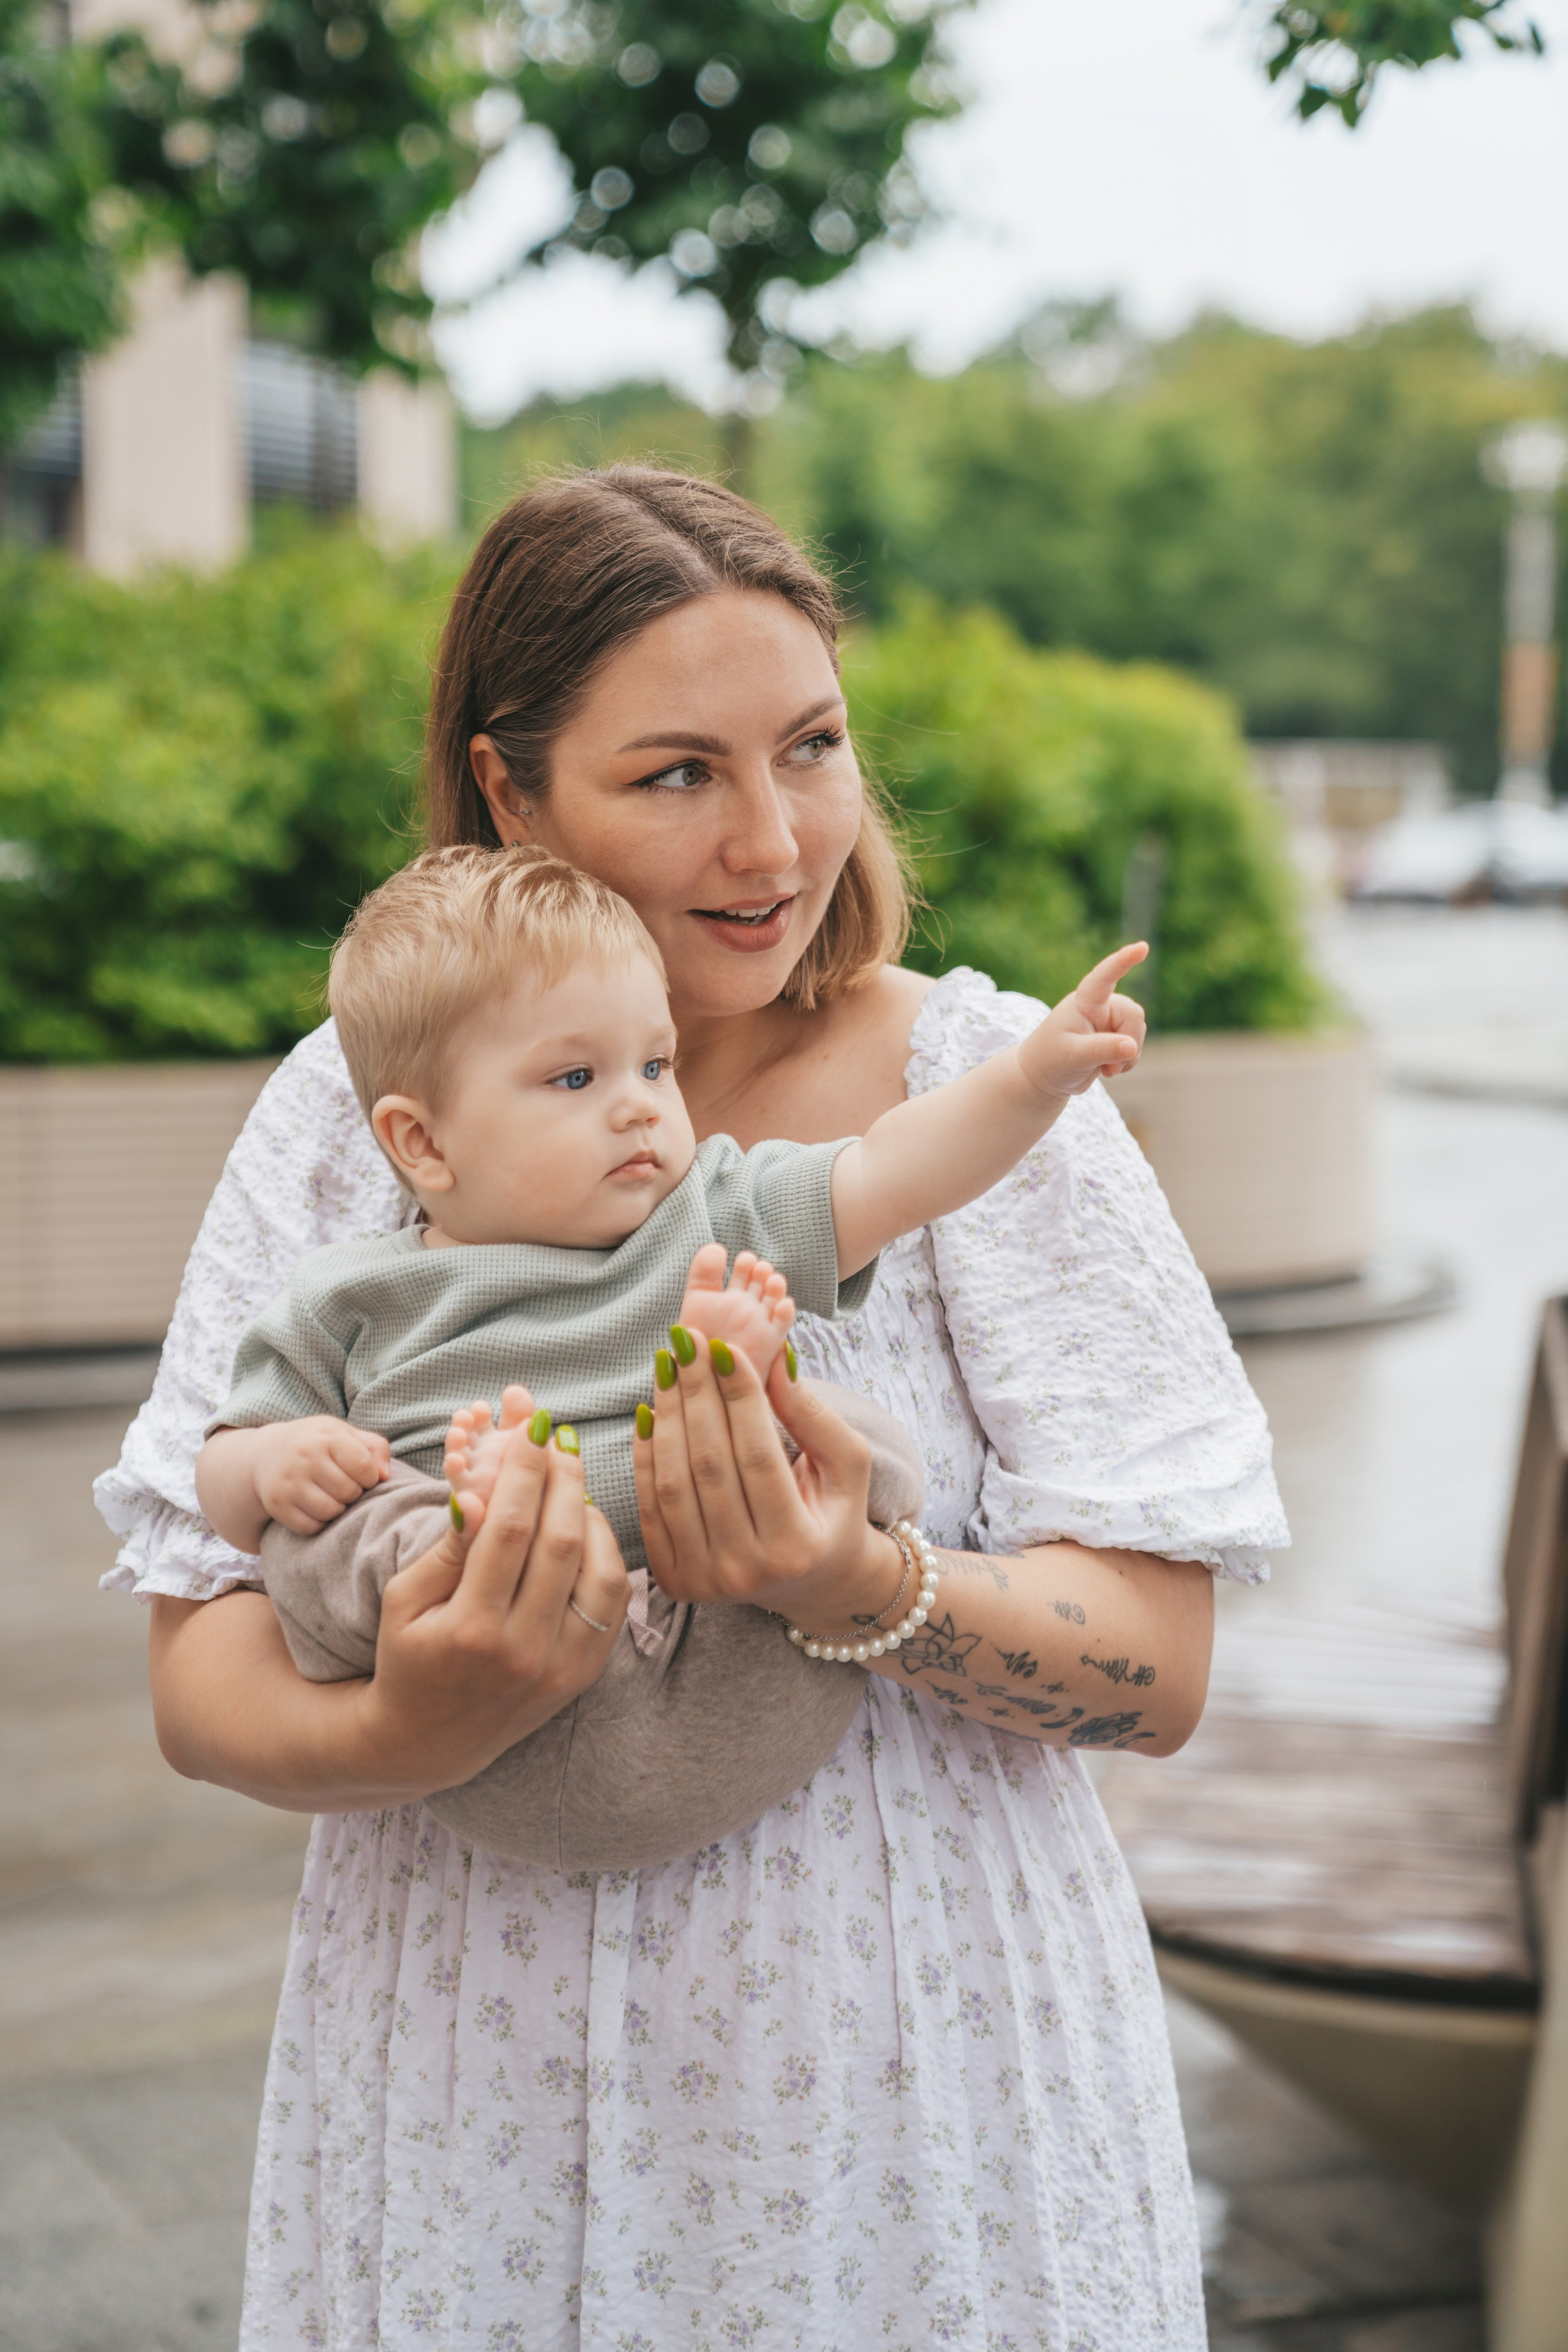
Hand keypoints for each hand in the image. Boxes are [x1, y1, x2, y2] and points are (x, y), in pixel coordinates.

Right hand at [251, 1416, 391, 1534]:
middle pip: (348, 1492)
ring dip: (338, 1510)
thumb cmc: (317, 1443)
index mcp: (327, 1436)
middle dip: (353, 1493)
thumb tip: (385, 1476)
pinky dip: (319, 1523)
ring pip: (330, 1512)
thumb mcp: (344, 1434)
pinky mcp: (276, 1504)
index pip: (364, 1467)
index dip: (370, 1477)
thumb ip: (374, 1447)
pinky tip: (315, 1508)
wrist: (266, 1453)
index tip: (362, 1476)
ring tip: (332, 1497)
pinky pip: (310, 1527)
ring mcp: (288, 1481)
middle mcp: (305, 1456)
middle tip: (343, 1487)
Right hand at [357, 1411, 629, 1792]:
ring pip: (602, 1571)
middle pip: (562, 1542)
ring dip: (593, 1514)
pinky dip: (608, 1555)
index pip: (512, 1528)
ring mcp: (561, 1667)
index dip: (527, 1470)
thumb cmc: (408, 1654)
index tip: (533, 1427)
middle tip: (560, 1437)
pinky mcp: (583, 1674)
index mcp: (471, 1630)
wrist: (430, 1739)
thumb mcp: (403, 1600)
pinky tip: (586, 1525)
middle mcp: (524, 1651)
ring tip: (572, 1480)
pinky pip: (614, 1603)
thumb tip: (476, 1492)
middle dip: (564, 1477)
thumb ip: (445, 1548)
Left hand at [632, 1327, 906, 1632]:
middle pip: (709, 1465)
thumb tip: (773, 1358)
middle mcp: (745, 1570)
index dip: (739, 1396)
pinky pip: (649, 1506)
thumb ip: (813, 1414)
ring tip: (668, 1364)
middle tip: (687, 1341)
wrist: (814, 1584)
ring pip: (673, 1483)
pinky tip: (651, 1410)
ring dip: (667, 1416)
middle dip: (696, 1394)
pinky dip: (645, 1455)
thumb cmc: (834, 1512)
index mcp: (796, 1546)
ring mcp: (704, 1580)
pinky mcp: (674, 1580)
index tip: (723, 1345)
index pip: (758, 1455)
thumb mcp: (847, 1464)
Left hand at [1017, 941, 1148, 1101]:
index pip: (1104, 978)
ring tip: (1105, 1069)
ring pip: (1138, 1030)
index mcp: (1083, 1002)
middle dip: (1129, 1041)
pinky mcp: (1114, 1036)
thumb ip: (1102, 1050)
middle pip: (1133, 1014)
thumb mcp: (1073, 1056)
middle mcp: (1098, 1006)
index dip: (1123, 961)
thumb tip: (1131, 1047)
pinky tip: (1109, 1070)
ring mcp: (1108, 1021)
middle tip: (1111, 1068)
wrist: (1043, 1078)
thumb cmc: (1050, 1061)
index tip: (1142, 947)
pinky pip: (1135, 1044)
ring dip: (1128, 1055)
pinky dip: (1127, 1061)